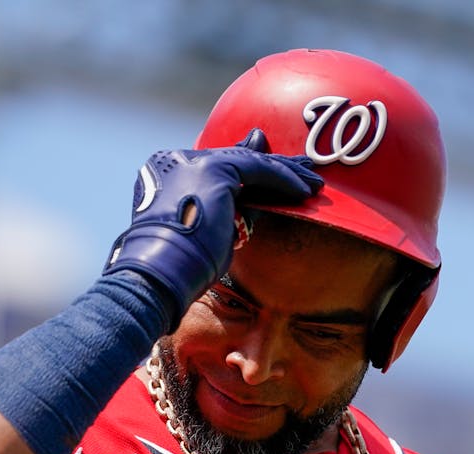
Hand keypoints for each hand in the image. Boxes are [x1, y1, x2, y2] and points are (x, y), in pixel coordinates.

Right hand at [103, 129, 322, 328]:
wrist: (159, 272)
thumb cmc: (180, 268)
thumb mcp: (205, 234)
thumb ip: (229, 210)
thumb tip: (256, 203)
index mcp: (166, 174)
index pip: (219, 166)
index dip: (253, 172)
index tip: (279, 179)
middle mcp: (178, 160)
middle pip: (236, 160)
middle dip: (274, 169)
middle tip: (304, 174)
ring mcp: (194, 161)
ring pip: (250, 161)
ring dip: (286, 173)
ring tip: (314, 184)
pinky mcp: (214, 169)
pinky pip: (259, 169)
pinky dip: (284, 179)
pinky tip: (304, 190)